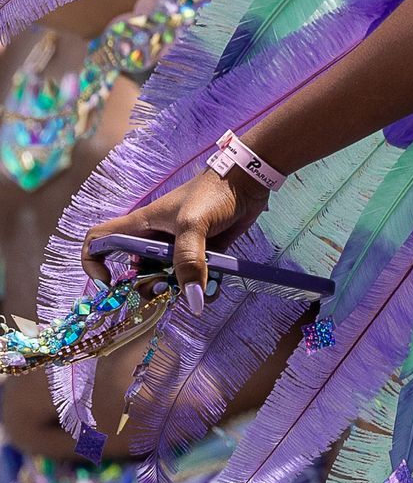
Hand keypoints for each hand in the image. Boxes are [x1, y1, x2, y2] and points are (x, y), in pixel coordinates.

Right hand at [82, 169, 265, 308]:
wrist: (247, 182)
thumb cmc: (212, 193)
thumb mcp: (194, 226)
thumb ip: (189, 262)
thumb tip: (192, 300)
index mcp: (141, 226)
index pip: (99, 241)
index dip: (94, 262)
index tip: (109, 282)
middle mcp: (154, 239)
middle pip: (136, 273)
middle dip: (147, 288)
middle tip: (167, 292)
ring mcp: (178, 248)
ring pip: (167, 280)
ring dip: (179, 293)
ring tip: (198, 292)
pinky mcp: (201, 255)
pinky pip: (194, 281)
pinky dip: (201, 290)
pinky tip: (215, 289)